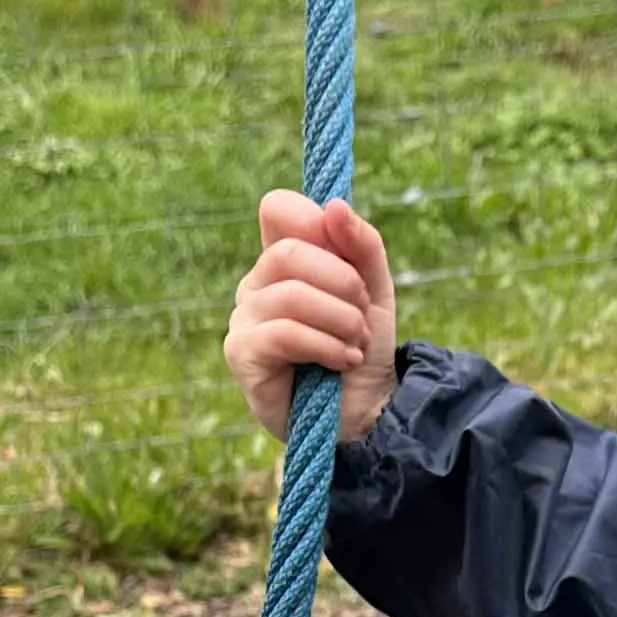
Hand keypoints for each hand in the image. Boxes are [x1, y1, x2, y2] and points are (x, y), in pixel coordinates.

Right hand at [225, 192, 398, 441]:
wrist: (366, 410)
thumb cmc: (361, 347)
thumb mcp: (374, 290)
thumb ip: (362, 245)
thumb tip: (334, 205)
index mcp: (282, 259)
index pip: (279, 210)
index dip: (314, 221)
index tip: (350, 258)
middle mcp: (256, 284)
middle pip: (288, 252)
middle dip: (342, 282)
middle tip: (361, 315)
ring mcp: (243, 319)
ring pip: (291, 295)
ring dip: (341, 319)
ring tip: (355, 343)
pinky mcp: (242, 354)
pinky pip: (284, 332)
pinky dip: (325, 345)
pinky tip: (342, 360)